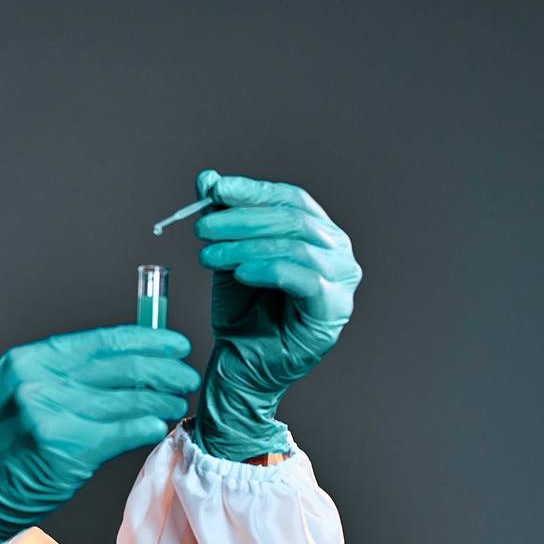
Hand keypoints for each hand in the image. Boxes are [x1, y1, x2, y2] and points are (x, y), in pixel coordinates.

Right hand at [0, 326, 199, 543]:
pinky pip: (122, 432)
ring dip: (161, 400)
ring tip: (177, 402)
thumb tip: (130, 366)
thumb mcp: (22, 395)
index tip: (174, 344)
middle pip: (120, 367)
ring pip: (127, 400)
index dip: (146, 340)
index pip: (101, 341)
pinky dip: (146, 427)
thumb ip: (68, 378)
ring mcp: (51, 416)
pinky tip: (158, 426)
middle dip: (164, 369)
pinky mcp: (65, 451)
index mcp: (29, 361)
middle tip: (186, 375)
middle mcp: (39, 382)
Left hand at [192, 170, 360, 460]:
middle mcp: (337, 252)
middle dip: (242, 219)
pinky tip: (239, 273)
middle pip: (293, 219)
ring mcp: (341, 283)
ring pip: (297, 247)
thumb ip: (221, 217)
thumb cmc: (240, 312)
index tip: (214, 188)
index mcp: (318, 233)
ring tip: (208, 255)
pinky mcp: (332, 312)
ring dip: (246, 246)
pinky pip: (305, 280)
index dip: (253, 191)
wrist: (240, 366)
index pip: (290, 198)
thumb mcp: (226, 255)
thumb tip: (207, 177)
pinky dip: (269, 270)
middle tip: (202, 227)